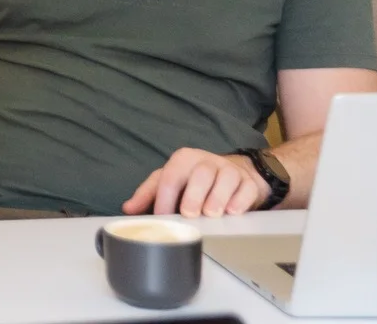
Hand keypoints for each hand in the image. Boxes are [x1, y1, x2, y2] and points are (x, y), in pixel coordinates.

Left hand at [125, 148, 267, 216]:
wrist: (233, 172)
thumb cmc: (194, 180)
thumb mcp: (169, 181)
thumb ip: (149, 193)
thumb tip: (128, 209)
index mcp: (183, 159)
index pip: (170, 176)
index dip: (164, 198)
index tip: (162, 217)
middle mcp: (206, 161)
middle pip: (200, 174)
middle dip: (193, 195)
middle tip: (189, 214)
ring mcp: (229, 170)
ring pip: (225, 179)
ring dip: (217, 198)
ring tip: (211, 215)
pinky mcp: (248, 182)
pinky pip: (246, 189)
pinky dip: (240, 201)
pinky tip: (233, 212)